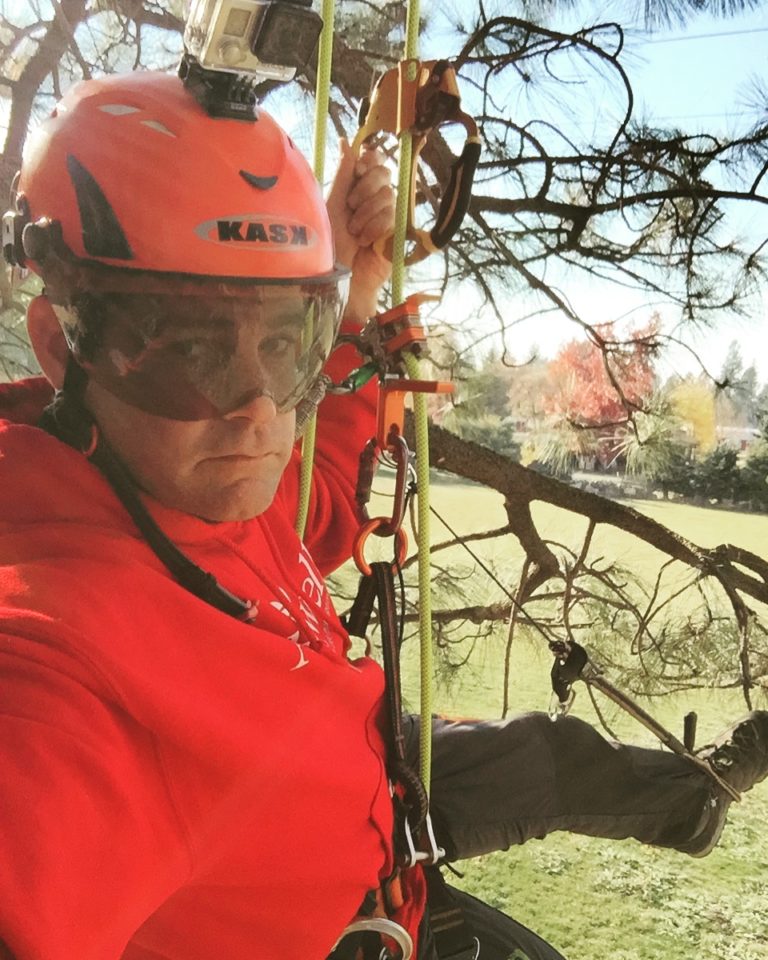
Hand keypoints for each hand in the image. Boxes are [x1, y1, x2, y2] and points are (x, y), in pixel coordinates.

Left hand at [326, 138, 394, 325]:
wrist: (341, 276)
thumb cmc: (330, 245)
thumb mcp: (333, 204)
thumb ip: (343, 174)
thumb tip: (347, 141)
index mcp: (358, 188)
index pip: (375, 160)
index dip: (370, 161)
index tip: (358, 172)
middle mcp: (374, 199)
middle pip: (384, 173)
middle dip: (365, 189)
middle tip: (351, 208)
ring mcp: (388, 216)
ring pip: (387, 195)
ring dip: (367, 214)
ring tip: (355, 233)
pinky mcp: (397, 233)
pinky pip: (392, 217)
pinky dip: (375, 228)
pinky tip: (366, 241)